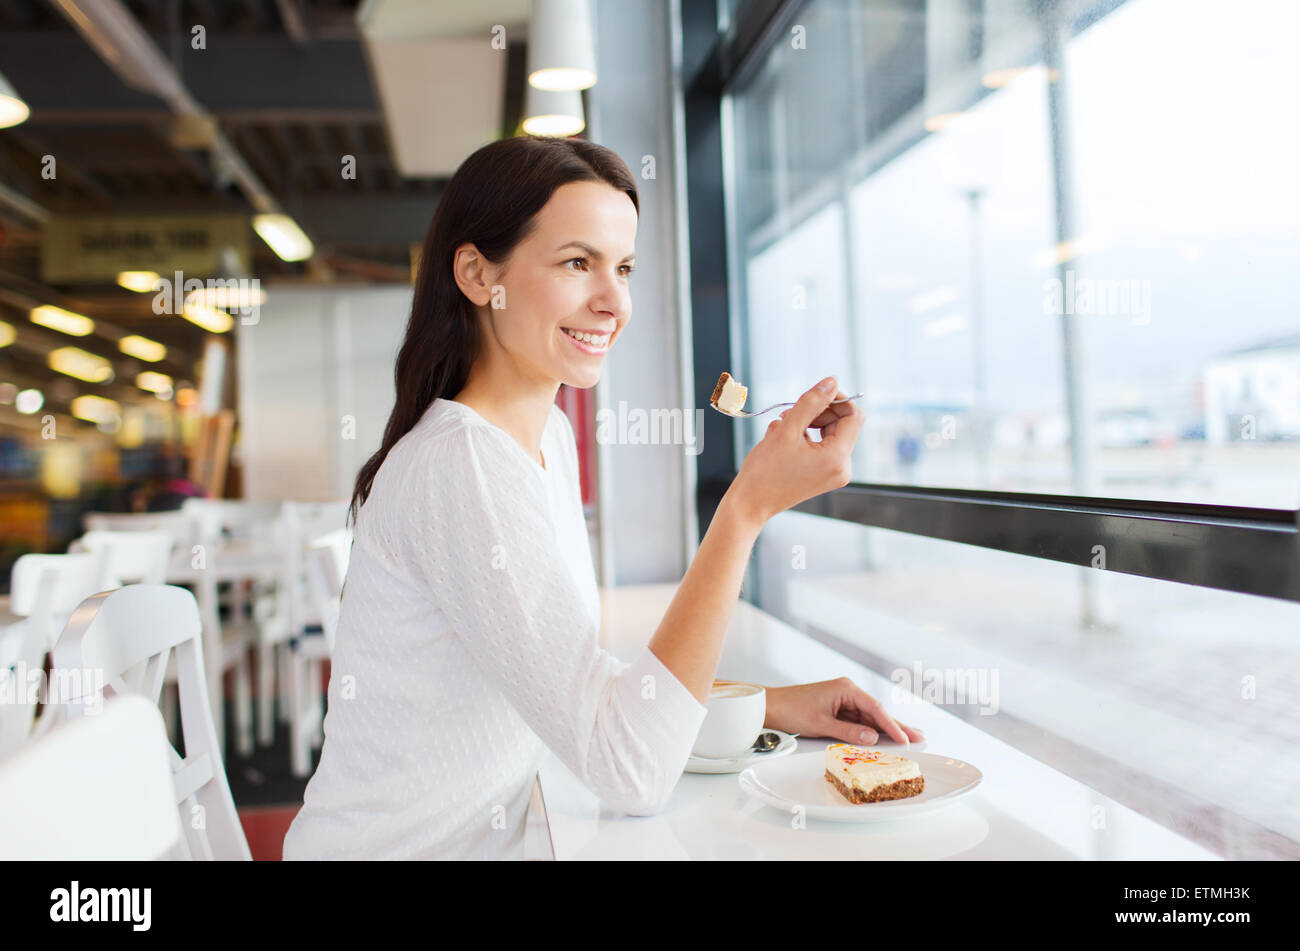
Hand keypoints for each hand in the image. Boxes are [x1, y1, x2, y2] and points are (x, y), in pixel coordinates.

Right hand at [725, 376, 863, 525]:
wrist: (750, 503)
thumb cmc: (765, 470)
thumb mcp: (787, 429)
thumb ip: (811, 402)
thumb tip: (831, 381)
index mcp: (838, 457)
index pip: (853, 416)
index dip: (836, 400)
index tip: (814, 394)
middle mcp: (841, 468)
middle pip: (841, 424)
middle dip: (817, 412)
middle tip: (790, 412)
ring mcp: (833, 474)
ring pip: (828, 434)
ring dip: (807, 423)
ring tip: (781, 428)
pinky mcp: (822, 476)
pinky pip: (821, 447)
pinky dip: (804, 437)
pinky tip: (781, 440)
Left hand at [762, 677, 925, 745]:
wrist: (771, 706)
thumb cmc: (791, 710)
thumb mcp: (821, 724)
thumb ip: (848, 732)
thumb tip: (873, 738)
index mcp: (846, 689)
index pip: (875, 709)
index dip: (892, 725)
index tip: (905, 738)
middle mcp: (848, 692)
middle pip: (877, 712)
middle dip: (897, 725)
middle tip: (920, 736)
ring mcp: (844, 701)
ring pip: (870, 718)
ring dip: (887, 729)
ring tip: (910, 738)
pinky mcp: (838, 709)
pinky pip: (860, 722)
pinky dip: (872, 730)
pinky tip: (886, 737)